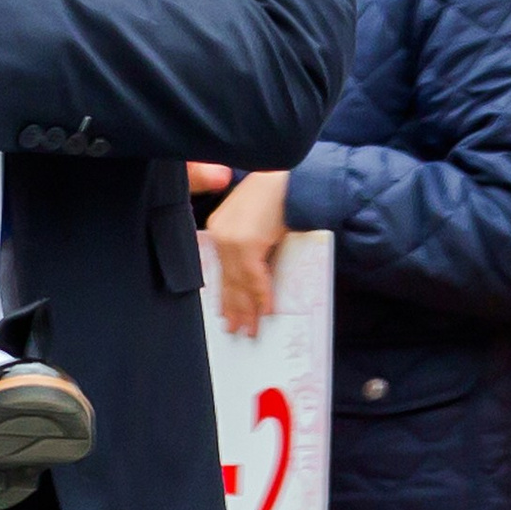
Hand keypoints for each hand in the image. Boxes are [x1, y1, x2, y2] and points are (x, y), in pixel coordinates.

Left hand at [195, 165, 288, 336]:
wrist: (290, 179)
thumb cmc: (278, 194)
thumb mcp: (257, 221)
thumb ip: (251, 245)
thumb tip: (254, 277)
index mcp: (219, 226)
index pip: (223, 269)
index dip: (226, 294)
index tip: (226, 314)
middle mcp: (221, 234)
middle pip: (229, 279)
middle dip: (234, 308)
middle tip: (236, 330)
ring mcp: (232, 240)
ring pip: (241, 283)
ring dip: (248, 309)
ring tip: (251, 329)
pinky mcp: (247, 244)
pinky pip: (255, 278)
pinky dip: (263, 296)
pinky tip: (267, 311)